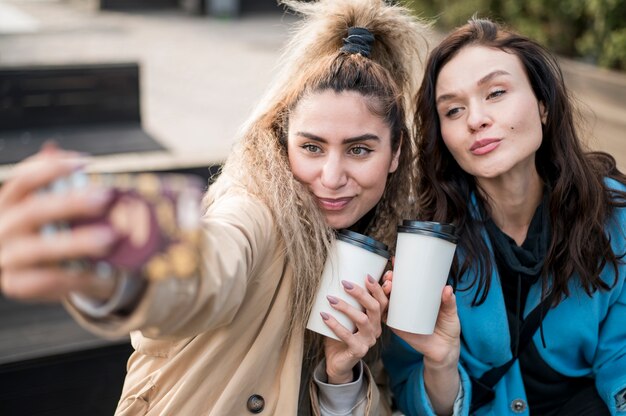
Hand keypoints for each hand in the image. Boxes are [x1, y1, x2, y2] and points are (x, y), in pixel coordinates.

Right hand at [0, 144, 117, 301]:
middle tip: (105, 198)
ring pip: (39, 248)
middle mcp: (2, 227)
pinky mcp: (16, 284)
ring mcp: (6, 257)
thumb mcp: (59, 210)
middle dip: (70, 203)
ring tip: (110, 238)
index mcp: (10, 203)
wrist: (50, 274)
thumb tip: (66, 154)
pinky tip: (102, 273)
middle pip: (33, 211)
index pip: (24, 180)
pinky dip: (78, 276)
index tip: (85, 163)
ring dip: (77, 241)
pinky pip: (48, 279)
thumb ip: (63, 187)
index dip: (51, 169)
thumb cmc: (56, 232)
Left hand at [321, 273, 387, 383]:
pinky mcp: (358, 350)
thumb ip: (346, 302)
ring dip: (346, 307)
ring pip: (362, 320)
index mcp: (375, 319)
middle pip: (374, 308)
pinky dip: (335, 324)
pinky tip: (325, 316)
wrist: (337, 362)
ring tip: (331, 299)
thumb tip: (334, 279)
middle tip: (345, 284)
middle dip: (361, 293)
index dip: (377, 289)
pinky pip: (347, 336)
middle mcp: (375, 329)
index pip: (382, 301)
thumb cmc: (341, 336)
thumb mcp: (346, 317)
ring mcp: (368, 341)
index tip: (367, 276)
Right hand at [385, 275, 460, 414]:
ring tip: (387, 286)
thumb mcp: (450, 312)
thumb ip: (449, 302)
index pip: (404, 280)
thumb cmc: (448, 327)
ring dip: (381, 291)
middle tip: (390, 277)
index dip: (397, 270)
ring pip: (385, 300)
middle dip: (387, 279)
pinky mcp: (396, 326)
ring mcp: (399, 315)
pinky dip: (378, 309)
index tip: (394, 261)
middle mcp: (405, 304)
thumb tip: (447, 289)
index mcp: (416, 296)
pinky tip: (377, 302)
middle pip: (391, 288)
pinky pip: (384, 317)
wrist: (445, 350)